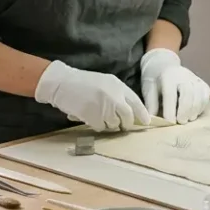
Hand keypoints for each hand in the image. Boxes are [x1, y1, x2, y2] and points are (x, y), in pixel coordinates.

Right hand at [34, 61, 150, 131]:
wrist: (62, 83)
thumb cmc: (82, 82)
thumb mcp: (104, 82)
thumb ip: (117, 94)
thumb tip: (129, 110)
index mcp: (118, 86)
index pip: (136, 102)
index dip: (142, 114)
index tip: (146, 122)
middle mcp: (114, 97)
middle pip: (128, 117)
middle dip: (127, 124)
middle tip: (124, 126)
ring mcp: (104, 108)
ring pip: (114, 124)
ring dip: (110, 125)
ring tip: (100, 117)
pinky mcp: (94, 117)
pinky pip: (101, 128)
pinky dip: (98, 126)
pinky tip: (91, 118)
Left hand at [140, 48, 209, 123]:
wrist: (164, 64)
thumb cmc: (155, 79)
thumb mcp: (148, 89)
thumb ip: (151, 104)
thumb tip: (152, 121)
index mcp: (167, 76)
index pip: (170, 94)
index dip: (170, 109)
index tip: (170, 122)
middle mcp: (182, 75)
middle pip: (187, 93)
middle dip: (185, 110)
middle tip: (181, 122)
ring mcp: (193, 78)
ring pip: (198, 94)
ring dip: (194, 109)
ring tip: (188, 119)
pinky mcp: (201, 82)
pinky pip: (205, 94)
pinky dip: (201, 105)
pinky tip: (195, 113)